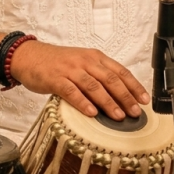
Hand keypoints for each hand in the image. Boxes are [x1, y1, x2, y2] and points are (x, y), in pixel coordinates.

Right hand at [9, 41, 149, 119]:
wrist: (29, 56)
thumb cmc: (58, 63)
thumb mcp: (82, 63)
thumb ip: (98, 76)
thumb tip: (120, 97)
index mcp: (95, 57)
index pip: (120, 71)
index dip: (134, 86)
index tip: (144, 100)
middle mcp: (85, 61)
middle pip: (110, 79)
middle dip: (125, 97)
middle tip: (135, 112)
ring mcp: (70, 69)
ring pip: (94, 86)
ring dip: (108, 102)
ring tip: (118, 116)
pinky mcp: (55, 79)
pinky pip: (72, 91)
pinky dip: (83, 103)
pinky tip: (92, 113)